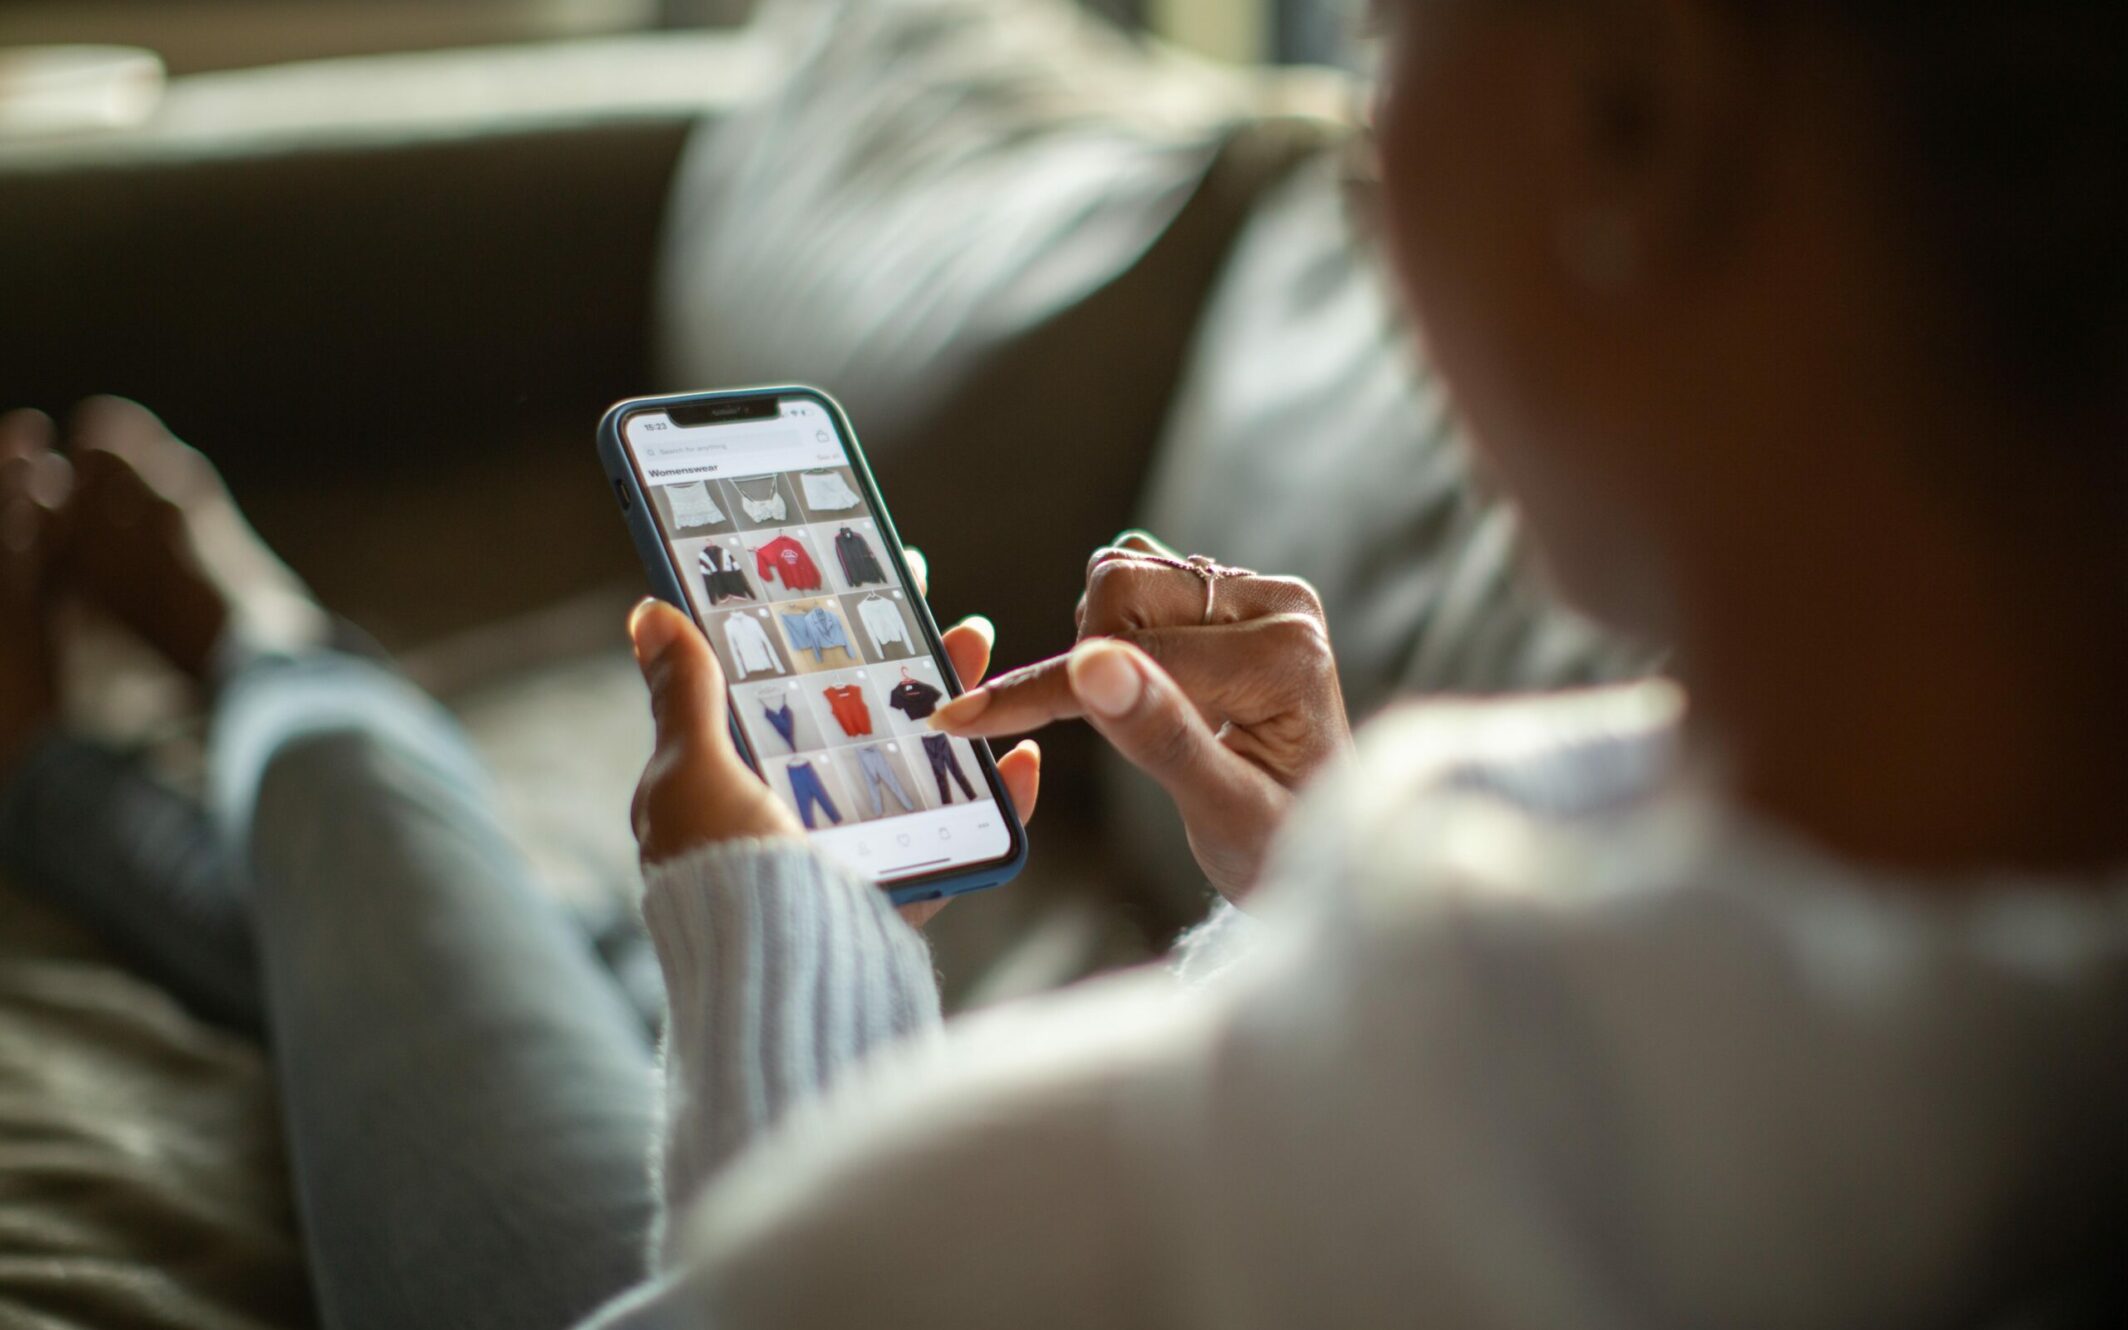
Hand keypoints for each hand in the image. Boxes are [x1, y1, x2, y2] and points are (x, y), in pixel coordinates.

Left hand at [629, 548, 1040, 927]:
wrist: (778, 986)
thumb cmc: (722, 878)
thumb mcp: (691, 775)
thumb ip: (687, 697)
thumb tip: (651, 612)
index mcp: (735, 783)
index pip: (782, 687)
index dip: (821, 631)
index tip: (860, 580)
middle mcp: (793, 816)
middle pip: (861, 718)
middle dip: (904, 660)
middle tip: (939, 609)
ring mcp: (853, 853)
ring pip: (916, 763)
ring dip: (955, 703)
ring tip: (980, 647)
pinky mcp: (904, 893)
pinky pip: (962, 838)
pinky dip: (998, 800)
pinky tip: (1022, 758)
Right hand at [928, 532, 1349, 900]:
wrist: (1313, 843)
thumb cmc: (1279, 846)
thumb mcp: (1224, 814)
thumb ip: (1162, 740)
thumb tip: (1091, 666)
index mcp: (1287, 656)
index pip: (1135, 654)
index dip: (1045, 692)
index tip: (964, 718)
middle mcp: (1280, 605)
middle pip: (1122, 587)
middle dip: (1087, 662)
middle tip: (1117, 733)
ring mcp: (1256, 593)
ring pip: (1121, 576)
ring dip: (1099, 646)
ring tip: (1143, 718)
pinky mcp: (1232, 594)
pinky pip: (1135, 582)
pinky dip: (1111, 636)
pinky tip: (1143, 690)